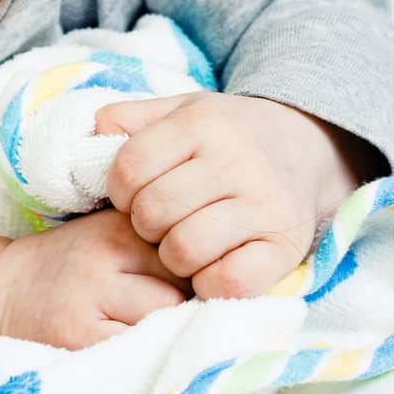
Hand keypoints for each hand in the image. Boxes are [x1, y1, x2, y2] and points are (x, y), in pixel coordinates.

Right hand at [0, 206, 192, 349]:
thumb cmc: (71, 265)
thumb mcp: (110, 233)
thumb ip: (158, 241)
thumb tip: (223, 268)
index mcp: (119, 227)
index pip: (188, 249)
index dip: (197, 272)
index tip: (195, 284)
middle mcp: (106, 256)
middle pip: (182, 286)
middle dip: (186, 304)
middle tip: (168, 313)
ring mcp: (92, 297)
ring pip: (165, 320)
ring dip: (166, 332)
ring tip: (144, 331)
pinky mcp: (80, 337)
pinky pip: (138, 352)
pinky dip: (141, 356)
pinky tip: (128, 351)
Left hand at [93, 92, 383, 301]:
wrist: (305, 147)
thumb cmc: (225, 135)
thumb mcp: (179, 110)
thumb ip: (128, 118)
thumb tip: (89, 138)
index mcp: (201, 124)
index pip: (128, 168)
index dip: (118, 189)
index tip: (133, 193)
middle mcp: (235, 161)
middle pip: (152, 213)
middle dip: (145, 223)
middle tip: (161, 219)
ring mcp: (264, 206)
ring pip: (183, 250)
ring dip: (173, 255)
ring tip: (184, 239)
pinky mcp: (284, 248)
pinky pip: (227, 282)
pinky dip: (208, 281)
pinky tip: (211, 264)